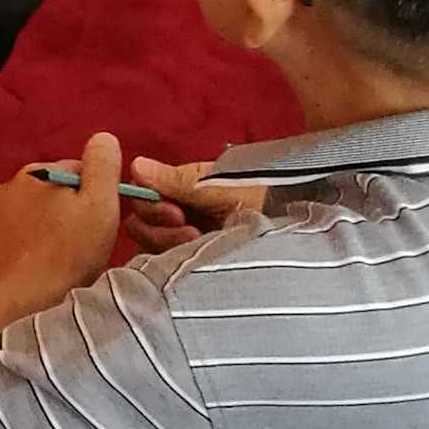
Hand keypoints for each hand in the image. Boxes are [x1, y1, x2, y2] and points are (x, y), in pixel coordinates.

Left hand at [0, 132, 124, 300]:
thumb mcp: (100, 204)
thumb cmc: (70, 252)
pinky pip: (14, 242)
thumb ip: (102, 166)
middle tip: (86, 239)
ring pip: (30, 218)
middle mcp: (4, 191)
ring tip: (63, 257)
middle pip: (50, 193)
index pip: (75, 170)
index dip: (96, 192)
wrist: (24, 301)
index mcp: (33, 174)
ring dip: (46, 230)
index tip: (104, 217)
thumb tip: (102, 138)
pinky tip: (40, 267)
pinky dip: (27, 249)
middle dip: (68, 210)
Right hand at [126, 155, 268, 255]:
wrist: (292, 231)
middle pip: (140, 223)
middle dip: (158, 227)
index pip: (143, 196)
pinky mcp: (192, 263)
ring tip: (199, 242)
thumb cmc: (263, 198)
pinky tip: (197, 259)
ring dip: (168, 243)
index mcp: (186, 190)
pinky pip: (164, 263)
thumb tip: (135, 164)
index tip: (174, 211)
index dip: (150, 204)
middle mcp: (181, 214)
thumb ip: (177, 180)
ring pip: (149, 245)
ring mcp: (185, 241)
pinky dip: (174, 260)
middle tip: (188, 229)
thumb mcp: (220, 187)